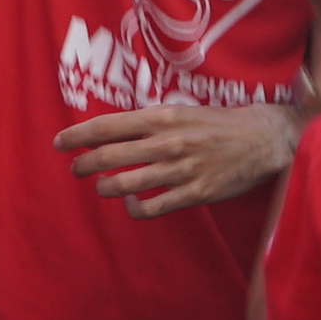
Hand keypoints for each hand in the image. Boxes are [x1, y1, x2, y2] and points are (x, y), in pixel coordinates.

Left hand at [57, 100, 297, 216]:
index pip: (107, 126)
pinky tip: (132, 203)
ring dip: (105, 187)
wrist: (261, 138)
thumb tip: (112, 132)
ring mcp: (179, 170)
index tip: (59, 142)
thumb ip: (148, 122)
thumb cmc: (217, 123)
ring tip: (101, 186)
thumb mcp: (181, 111)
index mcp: (162, 117)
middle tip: (75, 168)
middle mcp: (166, 142)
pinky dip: (135, 208)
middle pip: (108, 156)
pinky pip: (152, 208)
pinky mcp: (193, 194)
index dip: (77, 135)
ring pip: (124, 184)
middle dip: (83, 164)